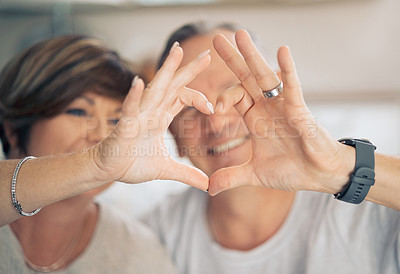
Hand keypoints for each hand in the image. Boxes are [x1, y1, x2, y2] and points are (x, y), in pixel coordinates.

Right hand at [91, 44, 212, 189]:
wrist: (108, 170)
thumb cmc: (133, 164)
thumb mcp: (166, 170)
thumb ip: (187, 174)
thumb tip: (208, 185)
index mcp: (161, 117)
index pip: (182, 97)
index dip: (198, 97)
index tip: (213, 108)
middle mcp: (151, 112)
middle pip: (173, 86)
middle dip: (189, 69)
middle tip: (207, 53)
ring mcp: (138, 117)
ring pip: (154, 90)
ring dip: (165, 71)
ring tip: (176, 51)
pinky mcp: (124, 127)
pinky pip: (130, 109)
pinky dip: (134, 97)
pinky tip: (139, 82)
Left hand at [208, 30, 354, 194]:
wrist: (319, 176)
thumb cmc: (292, 170)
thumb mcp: (255, 175)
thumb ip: (231, 177)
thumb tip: (208, 188)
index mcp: (255, 119)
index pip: (235, 97)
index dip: (222, 97)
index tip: (213, 109)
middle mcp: (267, 108)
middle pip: (246, 79)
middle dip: (232, 59)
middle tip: (218, 38)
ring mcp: (283, 107)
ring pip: (265, 77)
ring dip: (253, 56)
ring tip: (240, 34)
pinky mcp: (300, 111)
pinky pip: (293, 87)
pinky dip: (288, 70)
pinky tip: (282, 51)